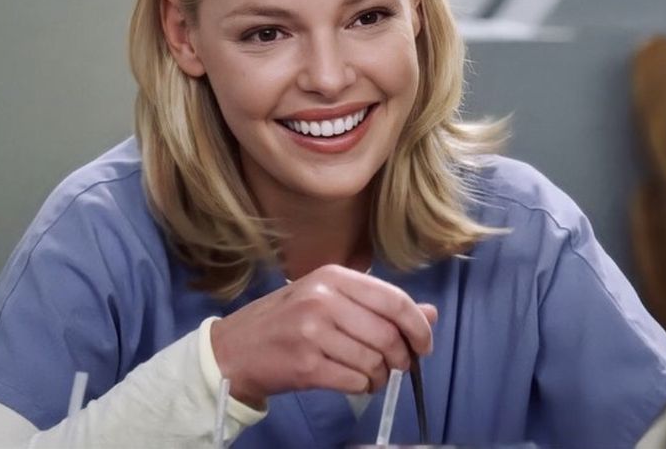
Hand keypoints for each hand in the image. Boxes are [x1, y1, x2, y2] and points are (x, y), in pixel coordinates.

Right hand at [210, 264, 437, 407]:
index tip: (424, 345)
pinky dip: (363, 387)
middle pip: (387, 334)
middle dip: (401, 357)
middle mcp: (323, 299)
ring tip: (371, 376)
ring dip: (381, 376)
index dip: (417, 325)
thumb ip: (380, 305)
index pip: (393, 299)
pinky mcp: (305, 365)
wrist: (235, 349)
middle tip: (396, 366)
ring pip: (373, 361)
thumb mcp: (330, 300)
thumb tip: (430, 314)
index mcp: (333, 277)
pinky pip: (354, 381)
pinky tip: (355, 383)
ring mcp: (312, 332)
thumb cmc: (286, 320)